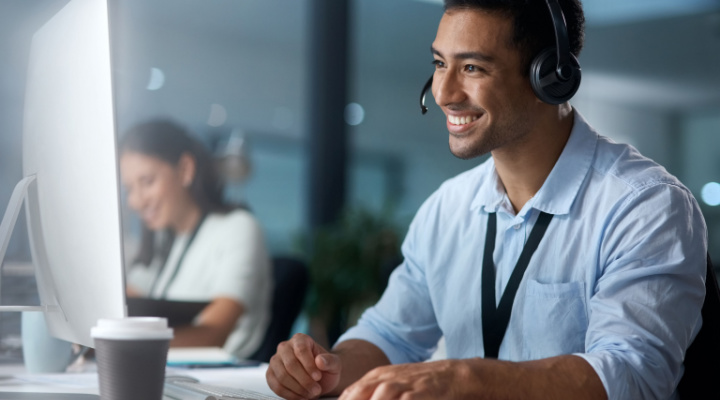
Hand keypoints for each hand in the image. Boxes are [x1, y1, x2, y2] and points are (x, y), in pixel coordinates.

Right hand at [267, 333, 341, 399]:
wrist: (319, 378)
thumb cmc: (326, 368)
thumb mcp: (335, 364)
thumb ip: (330, 361)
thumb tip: (320, 361)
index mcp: (300, 339)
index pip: (301, 350)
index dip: (309, 365)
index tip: (318, 377)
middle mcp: (285, 347)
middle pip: (290, 364)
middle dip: (304, 381)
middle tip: (316, 390)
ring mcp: (275, 361)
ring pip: (282, 376)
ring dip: (297, 389)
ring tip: (310, 394)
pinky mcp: (271, 374)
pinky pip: (276, 386)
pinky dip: (289, 395)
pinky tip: (301, 397)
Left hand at [338, 360, 462, 399]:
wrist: (451, 376)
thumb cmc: (419, 384)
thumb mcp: (393, 382)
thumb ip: (372, 391)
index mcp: (377, 376)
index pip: (351, 392)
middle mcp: (387, 379)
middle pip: (361, 392)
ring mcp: (403, 385)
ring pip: (381, 395)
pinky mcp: (418, 393)